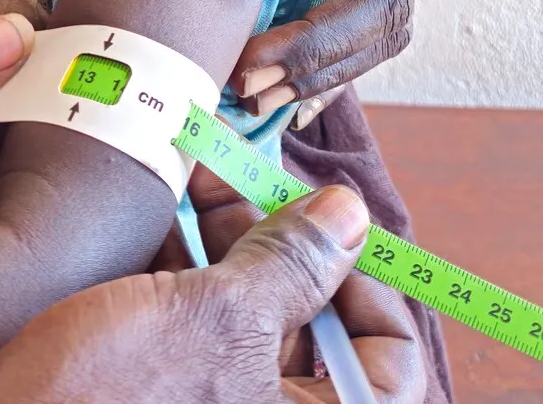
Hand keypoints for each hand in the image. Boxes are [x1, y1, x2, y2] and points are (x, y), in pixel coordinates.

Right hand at [0, 185, 425, 403]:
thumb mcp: (210, 318)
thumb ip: (288, 265)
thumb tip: (347, 216)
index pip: (393, 361)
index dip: (371, 280)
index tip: (329, 218)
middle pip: (313, 334)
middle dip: (278, 247)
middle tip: (243, 180)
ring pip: (244, 332)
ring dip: (221, 256)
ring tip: (188, 188)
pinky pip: (189, 344)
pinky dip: (178, 287)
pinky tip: (149, 232)